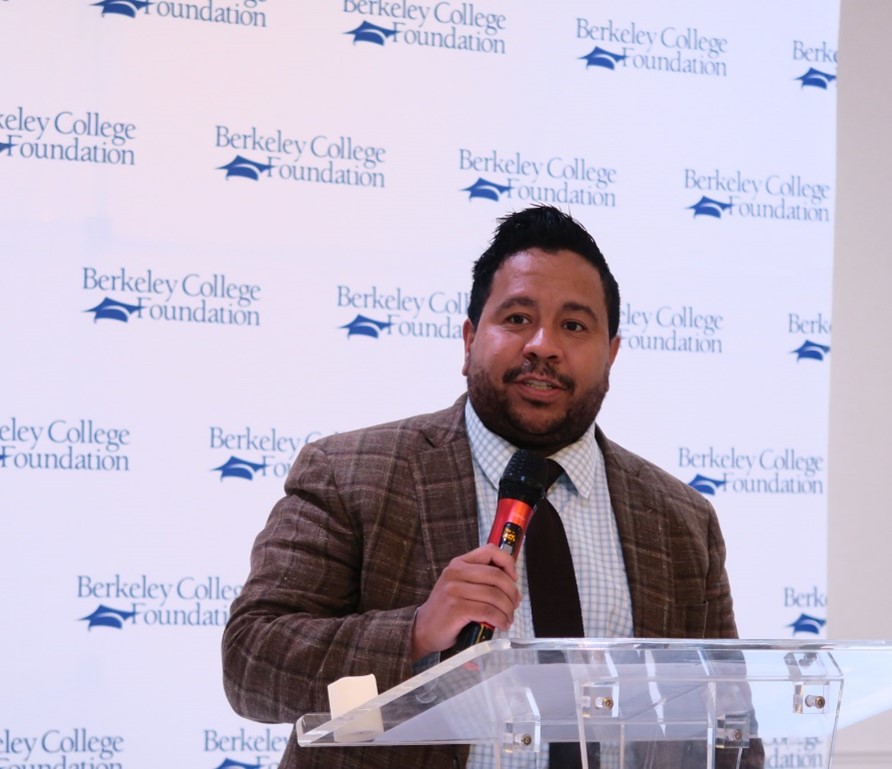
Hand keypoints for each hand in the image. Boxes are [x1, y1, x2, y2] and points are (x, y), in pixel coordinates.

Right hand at [410, 544, 520, 660]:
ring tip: (508, 619)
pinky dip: (500, 620)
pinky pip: (488, 611)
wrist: (423, 629)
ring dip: (507, 610)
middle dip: (512, 593)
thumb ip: (480, 579)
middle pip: (497, 576)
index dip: (508, 563)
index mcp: (459, 563)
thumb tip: (511, 583)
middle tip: (514, 605)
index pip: (490, 551)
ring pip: (495, 596)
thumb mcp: (460, 585)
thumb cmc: (447, 609)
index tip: (513, 578)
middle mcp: (455, 572)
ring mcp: (454, 590)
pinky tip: (501, 625)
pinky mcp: (456, 608)